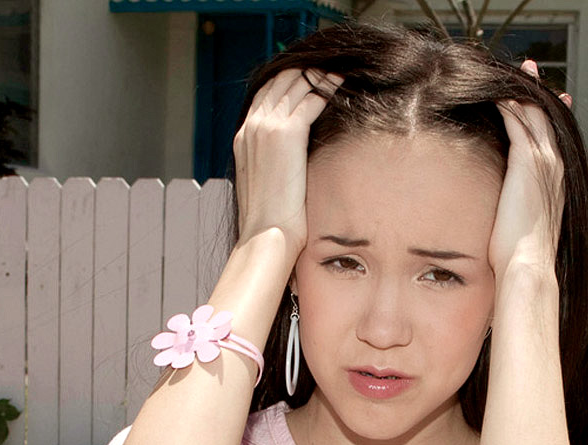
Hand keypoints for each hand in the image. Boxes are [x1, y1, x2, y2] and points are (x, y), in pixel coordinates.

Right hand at [233, 68, 342, 262]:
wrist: (267, 234)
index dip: (288, 80)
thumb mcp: (264, 184)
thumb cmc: (270, 221)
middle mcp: (252, 125)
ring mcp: (268, 127)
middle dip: (305, 71)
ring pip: (296, 86)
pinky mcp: (287, 134)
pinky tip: (343, 86)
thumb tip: (288, 163)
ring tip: (341, 72)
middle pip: (280, 81)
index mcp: (243, 136)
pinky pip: (311, 100)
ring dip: (320, 76)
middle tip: (330, 66)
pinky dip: (328, 89)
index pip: (265, 93)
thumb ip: (271, 162)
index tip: (309, 76)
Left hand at [488, 60, 566, 279]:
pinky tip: (494, 92)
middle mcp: (556, 167)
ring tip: (510, 72)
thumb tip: (512, 224)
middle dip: (537, 91)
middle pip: (547, 117)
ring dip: (520, 92)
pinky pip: (517, 120)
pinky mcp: (527, 161)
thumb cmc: (523, 258)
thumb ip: (523, 215)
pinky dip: (507, 104)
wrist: (528, 265)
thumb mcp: (526, 230)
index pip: (553, 137)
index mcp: (557, 183)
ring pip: (533, 113)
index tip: (544, 97)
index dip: (547, 114)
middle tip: (529, 68)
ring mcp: (544, 162)